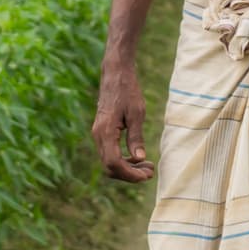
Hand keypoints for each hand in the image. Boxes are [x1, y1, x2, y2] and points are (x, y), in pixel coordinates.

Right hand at [92, 58, 154, 182]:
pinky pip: (109, 153)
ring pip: (109, 162)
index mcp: (106, 131)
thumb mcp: (137, 113)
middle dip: (130, 174)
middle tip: (150, 173)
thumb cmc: (127, 90)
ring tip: (147, 167)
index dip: (130, 174)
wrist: (115, 74)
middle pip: (110, 167)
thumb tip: (139, 158)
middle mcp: (98, 135)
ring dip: (127, 168)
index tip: (146, 175)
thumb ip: (136, 137)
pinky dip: (122, 160)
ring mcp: (98, 134)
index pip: (114, 163)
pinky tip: (137, 158)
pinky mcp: (102, 132)